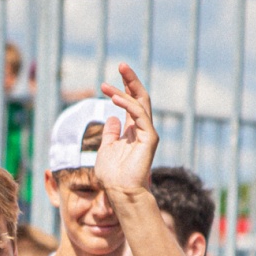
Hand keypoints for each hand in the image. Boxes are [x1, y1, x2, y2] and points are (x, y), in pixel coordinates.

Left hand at [92, 63, 158, 193]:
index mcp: (132, 130)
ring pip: (141, 103)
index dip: (124, 88)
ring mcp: (147, 132)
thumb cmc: (112, 175)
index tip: (110, 79)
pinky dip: (127, 104)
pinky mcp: (149, 138)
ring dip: (126, 89)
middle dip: (131, 80)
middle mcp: (142, 128)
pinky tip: (114, 97)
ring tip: (106, 84)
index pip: (131, 103)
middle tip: (121, 65)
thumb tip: (111, 118)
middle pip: (140, 97)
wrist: (120, 191)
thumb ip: (110, 133)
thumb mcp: (105, 149)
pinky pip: (139, 115)